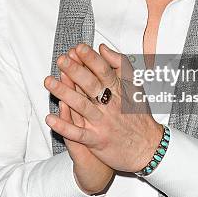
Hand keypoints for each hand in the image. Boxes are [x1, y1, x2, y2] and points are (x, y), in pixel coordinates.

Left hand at [45, 43, 162, 172]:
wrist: (148, 148)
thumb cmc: (139, 116)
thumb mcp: (135, 86)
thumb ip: (120, 65)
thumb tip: (103, 48)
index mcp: (120, 91)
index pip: (104, 71)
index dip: (91, 59)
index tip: (79, 48)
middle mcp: (111, 106)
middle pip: (91, 85)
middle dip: (75, 71)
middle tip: (62, 60)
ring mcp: (103, 123)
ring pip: (81, 106)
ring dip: (64, 93)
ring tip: (49, 82)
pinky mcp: (97, 140)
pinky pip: (78, 133)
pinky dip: (64, 126)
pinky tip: (50, 118)